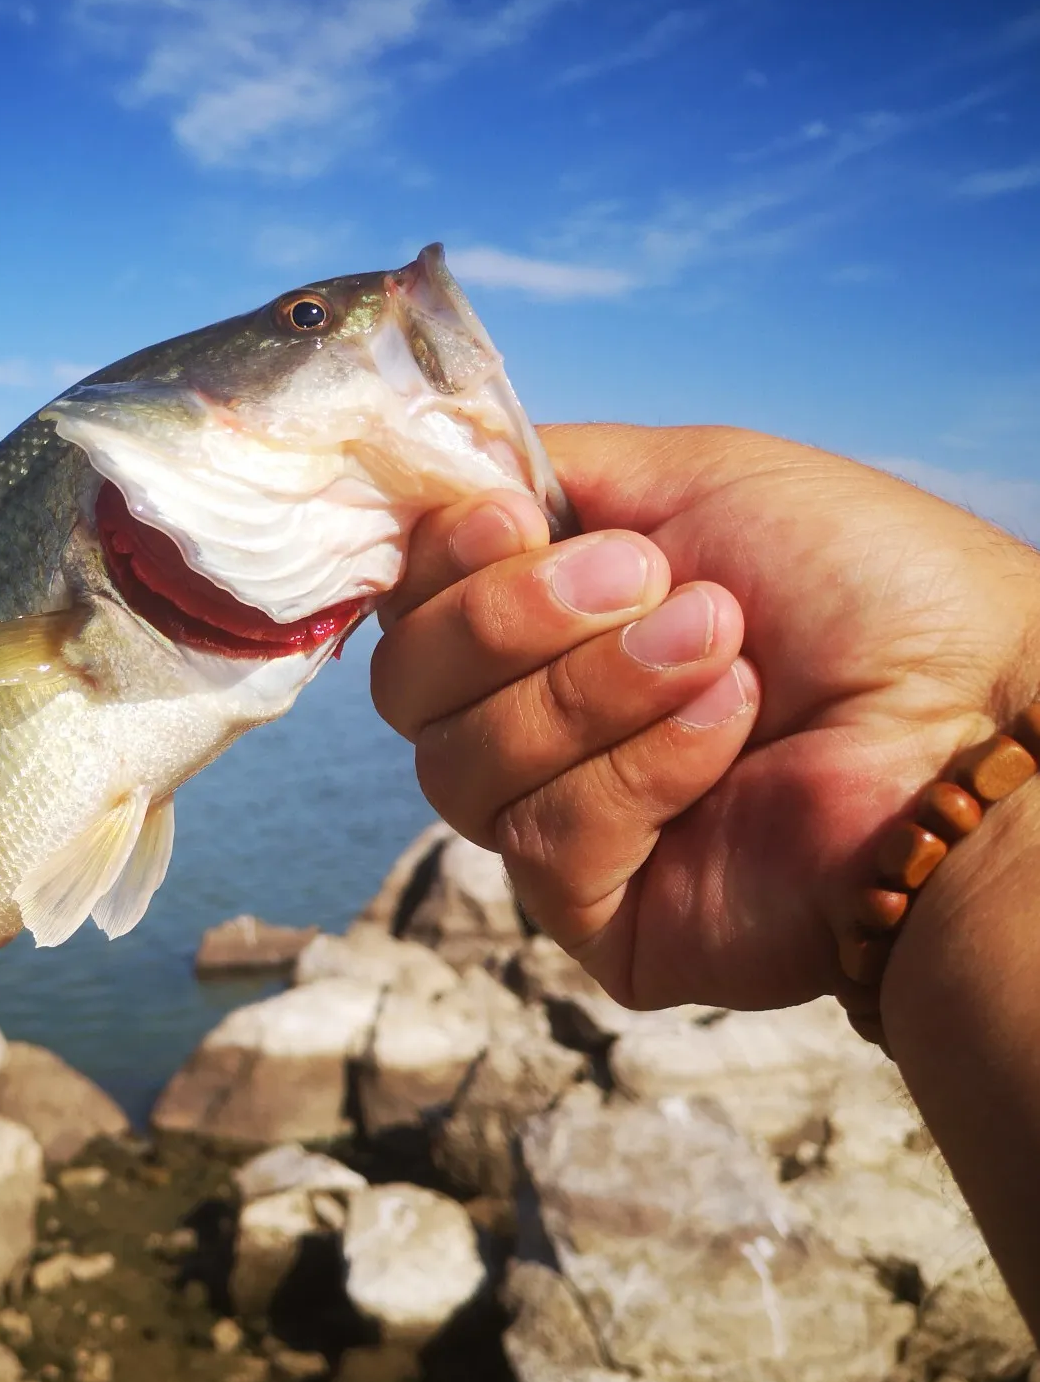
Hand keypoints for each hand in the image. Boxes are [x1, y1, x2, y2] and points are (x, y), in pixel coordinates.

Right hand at [371, 424, 1039, 1011]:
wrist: (972, 715)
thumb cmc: (856, 580)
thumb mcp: (692, 476)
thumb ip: (548, 470)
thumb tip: (431, 476)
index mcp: (543, 624)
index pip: (410, 607)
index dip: (437, 564)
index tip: (512, 519)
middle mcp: (532, 721)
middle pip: (408, 688)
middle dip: (512, 622)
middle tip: (648, 581)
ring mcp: (557, 820)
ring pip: (457, 765)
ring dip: (593, 690)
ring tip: (721, 652)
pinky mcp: (591, 911)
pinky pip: (542, 839)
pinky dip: (640, 769)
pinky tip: (730, 733)